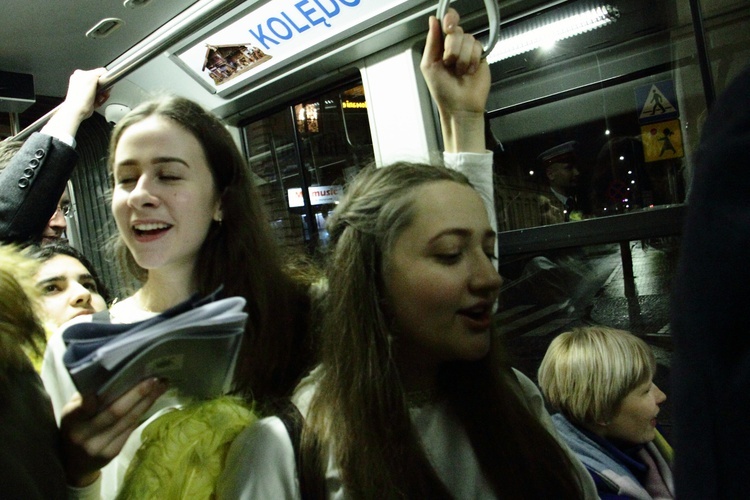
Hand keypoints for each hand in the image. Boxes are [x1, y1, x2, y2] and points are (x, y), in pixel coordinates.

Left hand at [43, 67, 108, 138]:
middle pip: (101, 82)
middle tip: (102, 92)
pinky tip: (96, 102)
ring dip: (103, 95)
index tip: (104, 84)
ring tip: (98, 98)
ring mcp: (85, 90)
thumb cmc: (80, 98)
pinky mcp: (88, 98)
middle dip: (104, 88)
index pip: (98, 72)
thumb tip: (105, 72)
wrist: (77, 111)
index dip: (104, 79)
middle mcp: (82, 81)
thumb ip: (99, 72)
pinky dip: (100, 100)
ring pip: (101, 90)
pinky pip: (99, 97)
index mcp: (80, 74)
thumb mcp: (91, 78)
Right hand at [60, 377, 166, 486]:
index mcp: (71, 419)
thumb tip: (112, 375)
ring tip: (161, 387)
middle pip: (115, 412)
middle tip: (154, 379)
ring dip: (146, 402)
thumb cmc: (75, 427)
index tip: (124, 378)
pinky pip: (130, 430)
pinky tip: (152, 401)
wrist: (73, 464)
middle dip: (137, 394)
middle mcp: (83, 434)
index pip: (86, 405)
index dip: (103, 394)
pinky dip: (142, 414)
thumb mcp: (73, 412)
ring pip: (127, 421)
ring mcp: (98, 446)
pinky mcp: (111, 453)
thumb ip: (86, 396)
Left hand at [420, 9, 490, 152]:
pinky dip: (472, 61)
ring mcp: (468, 51)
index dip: (449, 20)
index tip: (448, 28)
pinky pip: (478, 47)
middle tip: (449, 63)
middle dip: (452, 48)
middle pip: (457, 31)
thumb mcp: (429, 65)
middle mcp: (455, 46)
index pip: (445, 22)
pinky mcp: (480, 57)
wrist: (460, 106)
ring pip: (469, 39)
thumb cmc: (442, 90)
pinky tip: (469, 71)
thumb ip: (431, 42)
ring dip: (462, 58)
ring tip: (459, 72)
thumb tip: (433, 20)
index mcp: (440, 46)